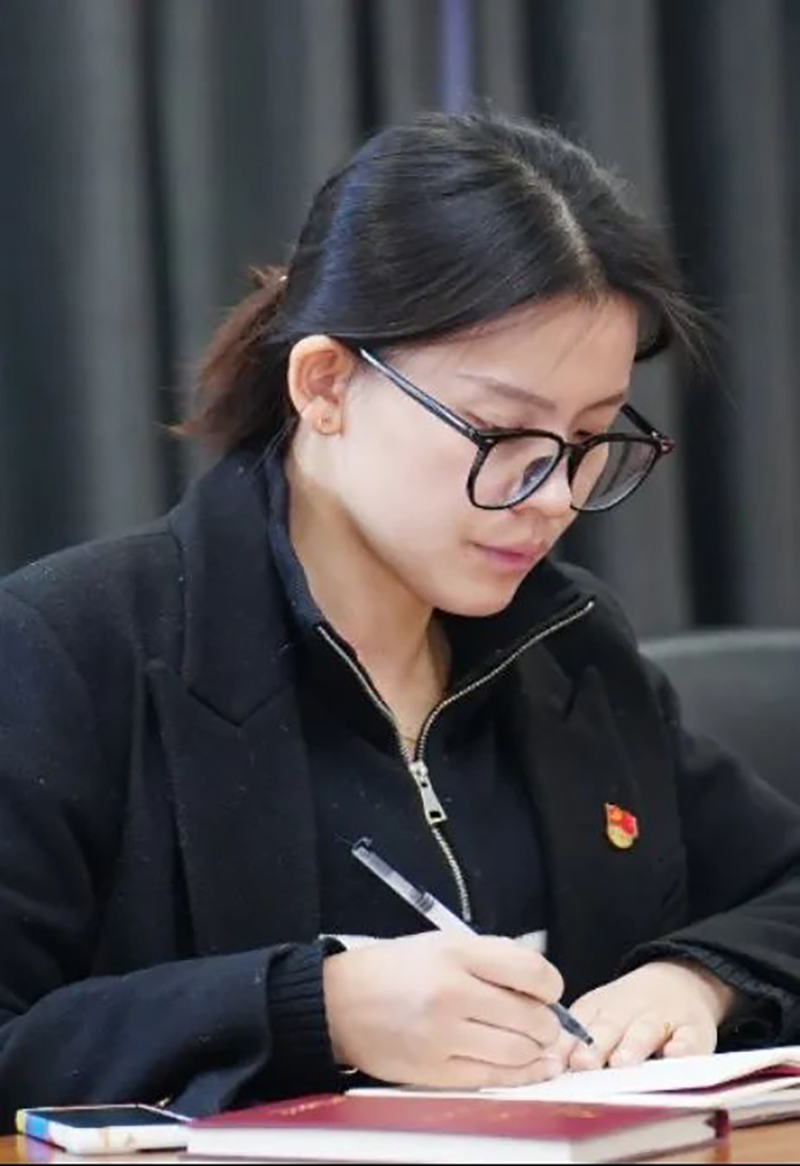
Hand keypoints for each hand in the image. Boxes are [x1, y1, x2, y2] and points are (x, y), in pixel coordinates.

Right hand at [323, 932, 565, 1088]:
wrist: (337, 1004)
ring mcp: (443, 1037)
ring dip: (537, 1052)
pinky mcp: (434, 1071)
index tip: (548, 990)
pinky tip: (525, 1067)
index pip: (530, 971)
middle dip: (547, 1024)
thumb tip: (539, 983)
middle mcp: (452, 994)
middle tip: (544, 1023)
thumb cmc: (392, 970)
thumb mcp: (440, 944)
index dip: (551, 985)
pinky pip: (493, 1078)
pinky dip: (518, 1075)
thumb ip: (490, 957)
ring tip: (534, 1045)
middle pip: (531, 1017)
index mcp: (456, 954)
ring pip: (518, 1052)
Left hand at [552, 960, 739, 1071]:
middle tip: (582, 1063)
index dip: (565, 1045)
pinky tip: (675, 1055)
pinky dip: (683, 1047)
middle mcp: (630, 1010)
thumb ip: (573, 1041)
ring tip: (620, 1063)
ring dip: (632, 1046)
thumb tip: (547, 1068)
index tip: (552, 1064)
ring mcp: (664, 1019)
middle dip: (594, 1046)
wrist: (682, 981)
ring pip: (646, 1031)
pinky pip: (691, 1039)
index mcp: (600, 1007)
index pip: (579, 1024)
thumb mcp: (599, 1016)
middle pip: (609, 1027)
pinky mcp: (695, 1031)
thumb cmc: (630, 1011)